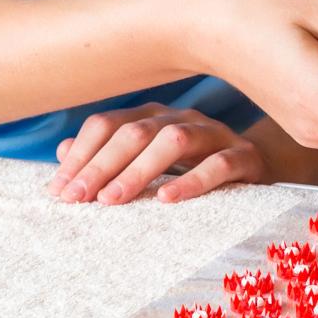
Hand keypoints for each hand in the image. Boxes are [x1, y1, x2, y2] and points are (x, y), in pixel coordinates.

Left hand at [47, 104, 268, 203]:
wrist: (259, 170)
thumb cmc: (194, 170)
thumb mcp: (148, 165)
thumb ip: (107, 157)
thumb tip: (61, 152)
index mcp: (152, 117)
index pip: (108, 125)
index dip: (80, 156)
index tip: (58, 192)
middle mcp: (181, 118)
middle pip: (135, 131)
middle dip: (100, 165)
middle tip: (77, 199)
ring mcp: (215, 134)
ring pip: (174, 140)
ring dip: (138, 170)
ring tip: (112, 200)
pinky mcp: (245, 157)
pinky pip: (219, 164)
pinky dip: (193, 180)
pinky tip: (168, 199)